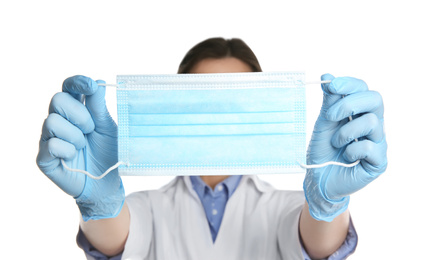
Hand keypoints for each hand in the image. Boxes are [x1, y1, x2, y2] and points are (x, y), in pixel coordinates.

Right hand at [36, 75, 123, 220]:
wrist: (107, 181)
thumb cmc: (108, 152)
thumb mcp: (107, 127)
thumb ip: (99, 107)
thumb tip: (98, 82)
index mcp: (75, 110)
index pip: (68, 87)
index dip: (77, 83)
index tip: (90, 86)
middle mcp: (59, 120)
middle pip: (57, 99)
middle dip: (79, 114)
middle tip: (91, 129)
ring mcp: (48, 138)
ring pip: (52, 121)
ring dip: (75, 135)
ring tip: (83, 145)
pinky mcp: (44, 157)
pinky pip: (51, 144)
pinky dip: (68, 150)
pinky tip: (74, 156)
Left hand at [304, 74, 386, 221]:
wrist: (318, 178)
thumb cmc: (322, 150)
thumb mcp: (323, 123)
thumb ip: (329, 102)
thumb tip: (328, 75)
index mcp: (360, 112)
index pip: (363, 89)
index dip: (349, 84)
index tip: (331, 85)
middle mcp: (373, 124)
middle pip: (375, 99)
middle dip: (350, 103)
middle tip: (330, 116)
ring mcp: (378, 142)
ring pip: (371, 122)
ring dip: (345, 131)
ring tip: (335, 143)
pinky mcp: (379, 161)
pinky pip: (369, 146)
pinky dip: (351, 150)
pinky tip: (345, 157)